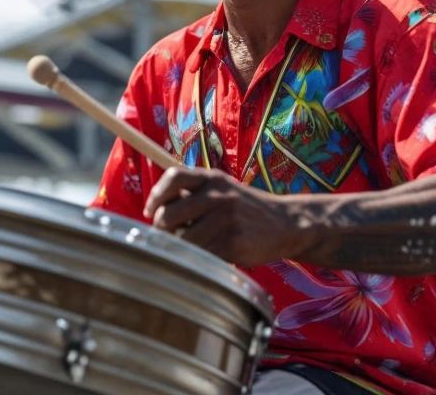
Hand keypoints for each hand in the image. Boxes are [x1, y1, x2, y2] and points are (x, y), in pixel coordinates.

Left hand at [143, 167, 300, 265]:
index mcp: (211, 178)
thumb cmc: (243, 209)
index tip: (150, 211)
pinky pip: (201, 255)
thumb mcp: (221, 189)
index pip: (173, 178)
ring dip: (180, 247)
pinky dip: (198, 259)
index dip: (156, 195)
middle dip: (162, 229)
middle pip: (168, 214)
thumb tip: (155, 211)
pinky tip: (208, 255)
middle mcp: (218, 195)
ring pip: (182, 240)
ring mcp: (226, 219)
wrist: (285, 223)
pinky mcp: (233, 243)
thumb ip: (192, 195)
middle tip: (170, 235)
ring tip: (192, 246)